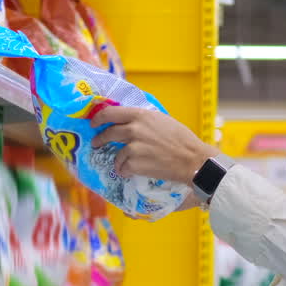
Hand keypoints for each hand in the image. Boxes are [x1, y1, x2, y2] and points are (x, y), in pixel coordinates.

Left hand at [90, 105, 218, 185]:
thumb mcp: (162, 120)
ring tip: (122, 165)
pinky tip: (132, 172)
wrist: (192, 159)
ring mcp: (133, 147)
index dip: (98, 118)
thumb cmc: (182, 139)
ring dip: (117, 161)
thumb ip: (144, 120)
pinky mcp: (135, 164)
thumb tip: (128, 121)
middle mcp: (134, 129)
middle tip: (97, 144)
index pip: (110, 113)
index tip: (94, 123)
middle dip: (99, 140)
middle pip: (108, 133)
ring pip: (116, 154)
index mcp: (141, 115)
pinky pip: (122, 168)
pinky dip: (125, 171)